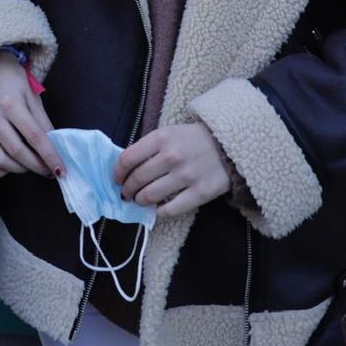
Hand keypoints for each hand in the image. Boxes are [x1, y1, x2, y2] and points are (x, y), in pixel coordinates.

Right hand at [0, 52, 64, 179]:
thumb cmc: (15, 82)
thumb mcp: (33, 96)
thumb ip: (43, 122)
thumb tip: (54, 149)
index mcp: (11, 103)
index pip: (34, 137)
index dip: (49, 156)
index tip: (61, 170)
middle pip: (17, 151)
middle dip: (37, 166)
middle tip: (49, 171)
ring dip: (19, 169)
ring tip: (31, 166)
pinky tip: (10, 166)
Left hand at [115, 124, 232, 217]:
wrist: (228, 144)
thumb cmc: (192, 139)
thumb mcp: (169, 133)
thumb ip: (148, 147)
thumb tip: (125, 169)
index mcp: (161, 138)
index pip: (128, 159)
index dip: (118, 172)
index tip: (117, 179)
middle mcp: (171, 156)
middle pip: (137, 179)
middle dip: (128, 190)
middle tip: (127, 194)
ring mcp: (186, 175)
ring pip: (150, 196)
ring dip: (140, 201)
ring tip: (141, 201)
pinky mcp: (200, 192)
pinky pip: (171, 209)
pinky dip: (159, 212)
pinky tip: (158, 210)